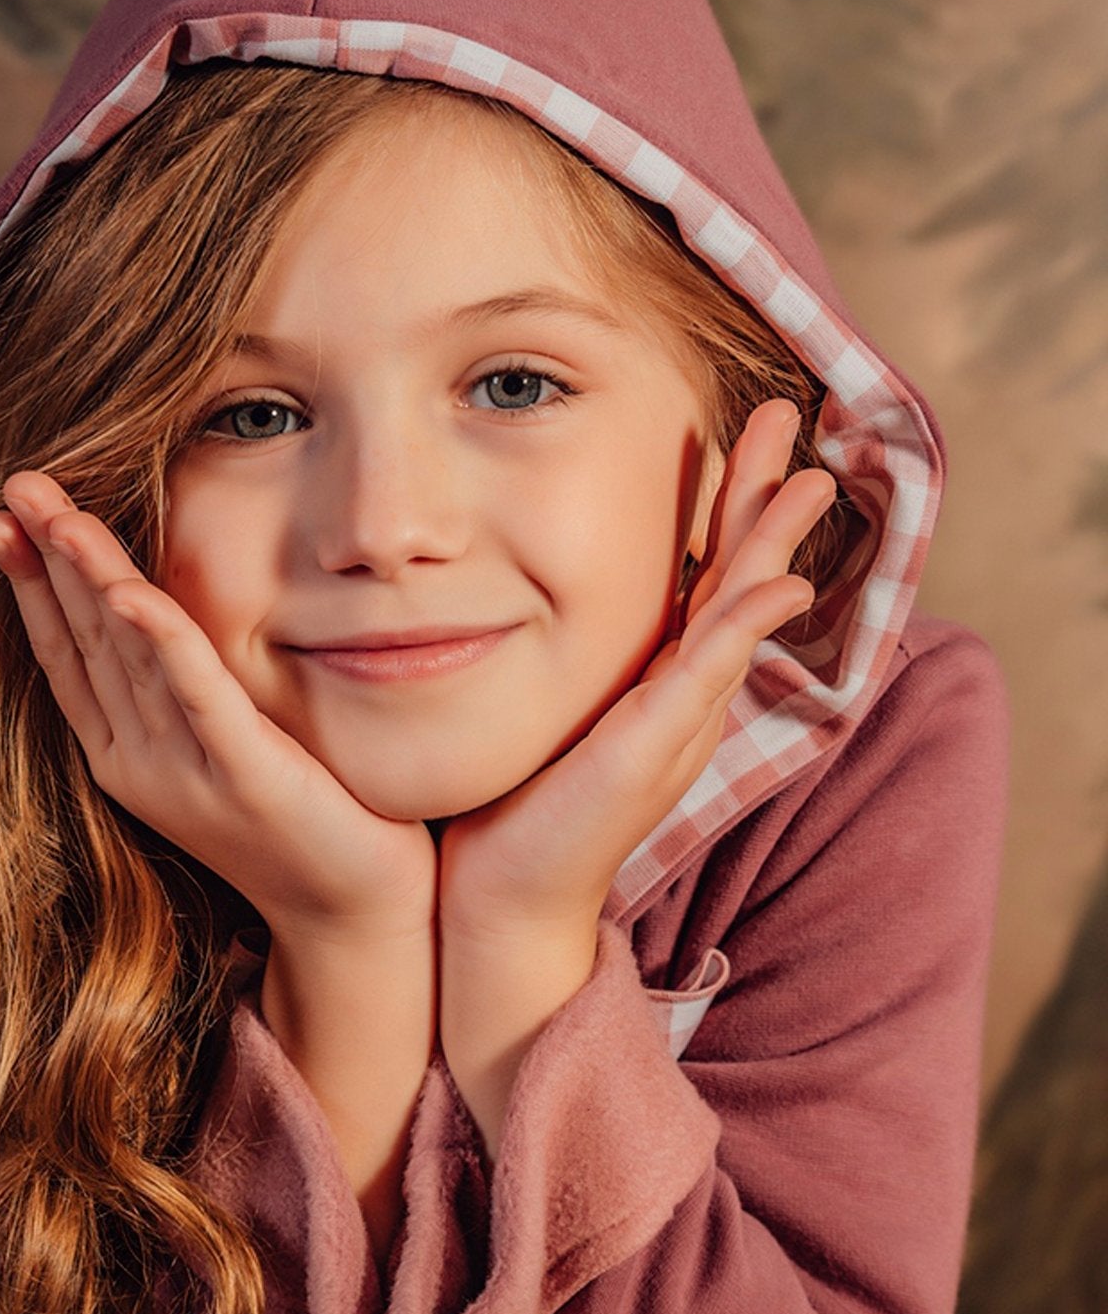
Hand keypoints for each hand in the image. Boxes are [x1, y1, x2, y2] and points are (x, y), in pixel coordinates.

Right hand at [0, 472, 437, 945]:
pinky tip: (127, 590)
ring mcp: (188, 771)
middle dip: (45, 561)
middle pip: (84, 643)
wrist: (353, 918)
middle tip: (10, 488)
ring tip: (53, 513)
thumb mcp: (224, 750)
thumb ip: (187, 693)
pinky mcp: (245, 773)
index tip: (1, 519)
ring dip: (87, 578)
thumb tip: (160, 619)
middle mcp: (143, 763)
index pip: (68, 655)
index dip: (33, 585)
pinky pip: (195, 694)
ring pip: (126, 655)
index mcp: (130, 756)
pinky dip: (160, 639)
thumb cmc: (302, 826)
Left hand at [435, 400, 836, 937]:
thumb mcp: (544, 709)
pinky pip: (708, 674)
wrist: (502, 899)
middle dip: (762, 496)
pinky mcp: (652, 749)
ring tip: (811, 478)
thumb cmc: (513, 809)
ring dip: (775, 544)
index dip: (723, 502)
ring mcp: (675, 722)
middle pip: (735, 576)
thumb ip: (558, 658)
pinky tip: (781, 585)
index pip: (700, 572)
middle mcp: (679, 695)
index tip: (733, 430)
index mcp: (653, 678)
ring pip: (738, 614)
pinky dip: (745, 627)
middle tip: (789, 414)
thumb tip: (516, 595)